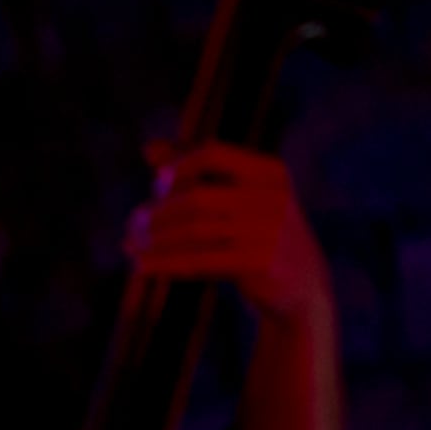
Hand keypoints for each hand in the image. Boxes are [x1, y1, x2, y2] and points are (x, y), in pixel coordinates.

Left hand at [128, 141, 331, 328]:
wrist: (300, 281)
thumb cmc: (257, 231)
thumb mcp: (235, 195)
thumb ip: (195, 169)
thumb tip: (148, 148)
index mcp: (268, 171)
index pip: (212, 154)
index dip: (177, 165)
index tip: (155, 184)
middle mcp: (272, 196)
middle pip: (196, 197)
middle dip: (157, 212)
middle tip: (133, 224)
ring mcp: (269, 230)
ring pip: (194, 231)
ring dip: (155, 240)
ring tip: (130, 246)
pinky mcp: (260, 263)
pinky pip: (200, 260)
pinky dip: (165, 264)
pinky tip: (140, 267)